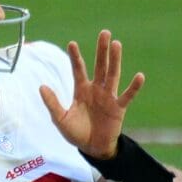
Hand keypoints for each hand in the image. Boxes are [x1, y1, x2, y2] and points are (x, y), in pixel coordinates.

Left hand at [39, 30, 144, 159]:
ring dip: (115, 60)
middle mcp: (96, 89)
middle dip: (101, 50)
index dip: (75, 57)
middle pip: (100, 66)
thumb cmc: (76, 133)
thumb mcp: (61, 119)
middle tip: (104, 33)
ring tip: (116, 44)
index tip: (72, 43)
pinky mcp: (119, 108)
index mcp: (81, 90)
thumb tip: (41, 86)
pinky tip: (140, 76)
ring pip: (113, 74)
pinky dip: (134, 87)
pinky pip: (127, 95)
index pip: (79, 69)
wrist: (92, 148)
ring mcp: (109, 97)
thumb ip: (53, 103)